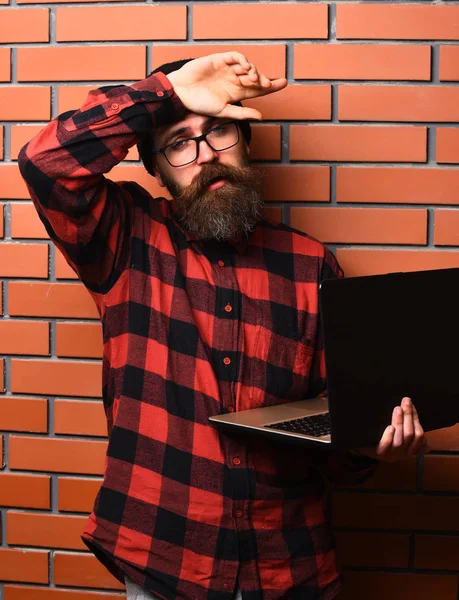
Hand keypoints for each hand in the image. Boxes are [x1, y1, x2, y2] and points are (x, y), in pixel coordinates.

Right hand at [167, 52, 287, 120]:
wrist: (181, 93)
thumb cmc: (200, 104)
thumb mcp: (223, 111)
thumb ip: (242, 113)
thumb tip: (261, 116)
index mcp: (236, 94)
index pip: (258, 90)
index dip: (271, 86)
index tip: (284, 83)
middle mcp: (234, 80)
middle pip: (256, 77)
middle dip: (265, 80)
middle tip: (269, 84)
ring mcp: (227, 69)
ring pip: (247, 67)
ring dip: (254, 72)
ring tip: (256, 78)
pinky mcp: (220, 60)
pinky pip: (236, 57)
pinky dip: (243, 60)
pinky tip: (246, 67)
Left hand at [354, 397, 429, 461]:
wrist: (366, 447)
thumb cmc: (385, 437)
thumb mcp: (399, 432)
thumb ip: (407, 423)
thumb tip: (411, 405)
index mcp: (411, 448)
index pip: (419, 434)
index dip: (416, 418)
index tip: (412, 405)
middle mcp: (403, 453)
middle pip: (410, 435)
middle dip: (408, 416)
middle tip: (405, 402)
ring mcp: (391, 454)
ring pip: (399, 440)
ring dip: (399, 423)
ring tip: (397, 410)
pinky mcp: (379, 453)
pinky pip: (386, 445)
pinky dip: (389, 436)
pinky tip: (390, 427)